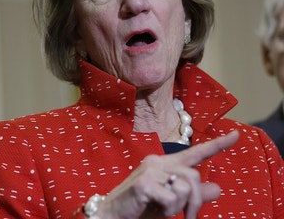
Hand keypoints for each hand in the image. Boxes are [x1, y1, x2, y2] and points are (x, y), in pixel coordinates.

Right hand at [97, 131, 238, 218]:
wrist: (110, 215)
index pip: (194, 153)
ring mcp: (149, 170)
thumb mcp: (170, 203)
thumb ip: (192, 195)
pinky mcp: (144, 182)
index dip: (217, 145)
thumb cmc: (138, 209)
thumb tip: (217, 188)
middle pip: (195, 176)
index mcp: (163, 164)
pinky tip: (154, 208)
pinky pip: (173, 197)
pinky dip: (168, 209)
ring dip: (180, 207)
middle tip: (188, 218)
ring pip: (186, 186)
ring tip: (165, 212)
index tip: (236, 136)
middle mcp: (157, 161)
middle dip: (196, 201)